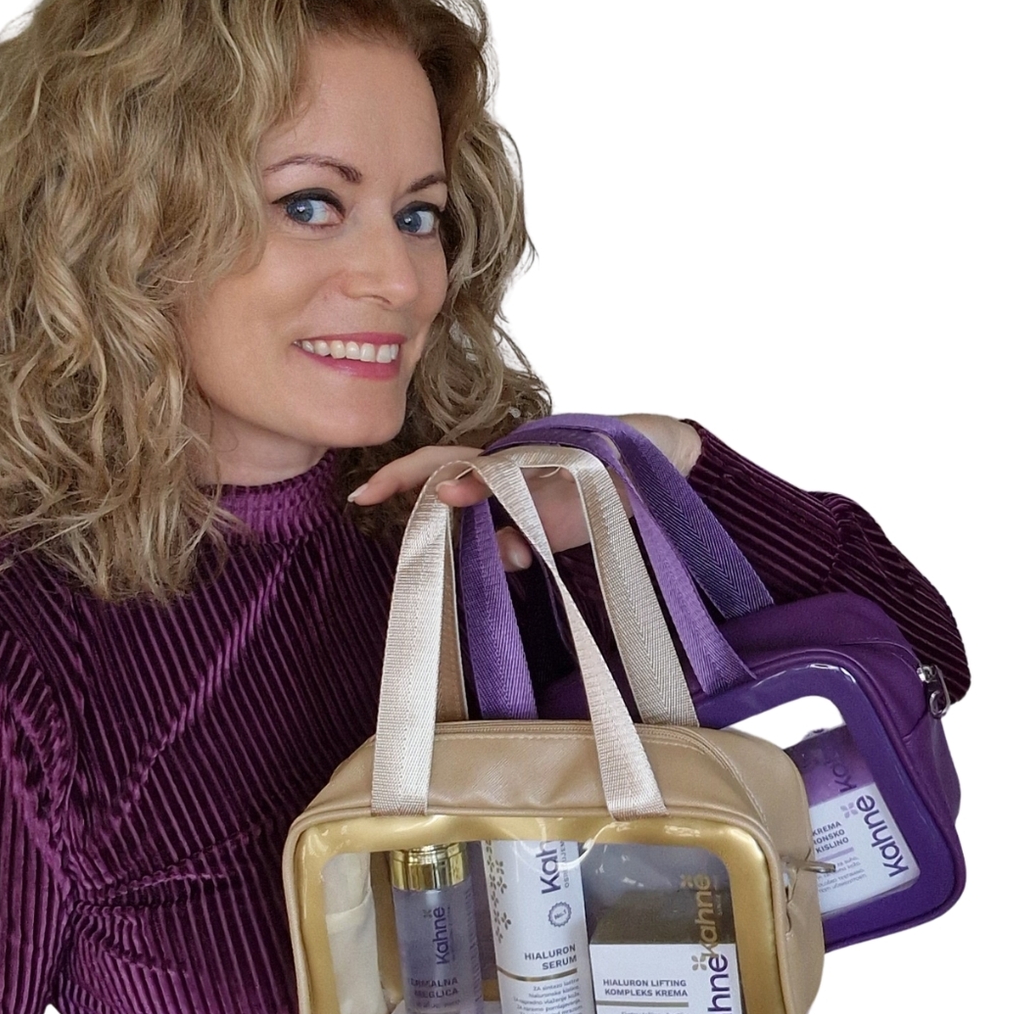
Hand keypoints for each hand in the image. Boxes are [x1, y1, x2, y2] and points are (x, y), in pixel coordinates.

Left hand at [346, 413, 701, 571]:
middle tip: (364, 493)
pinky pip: (528, 474)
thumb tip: (496, 556)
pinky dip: (502, 486)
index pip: (439, 469)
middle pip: (446, 458)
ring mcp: (537, 456)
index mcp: (499, 472)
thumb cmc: (597, 493)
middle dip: (405, 475)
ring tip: (430, 495)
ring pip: (483, 465)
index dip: (399, 479)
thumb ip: (518, 541)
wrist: (655, 465)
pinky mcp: (567, 456)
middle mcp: (510, 458)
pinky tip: (480, 502)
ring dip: (453, 483)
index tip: (358, 497)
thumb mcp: (551, 528)